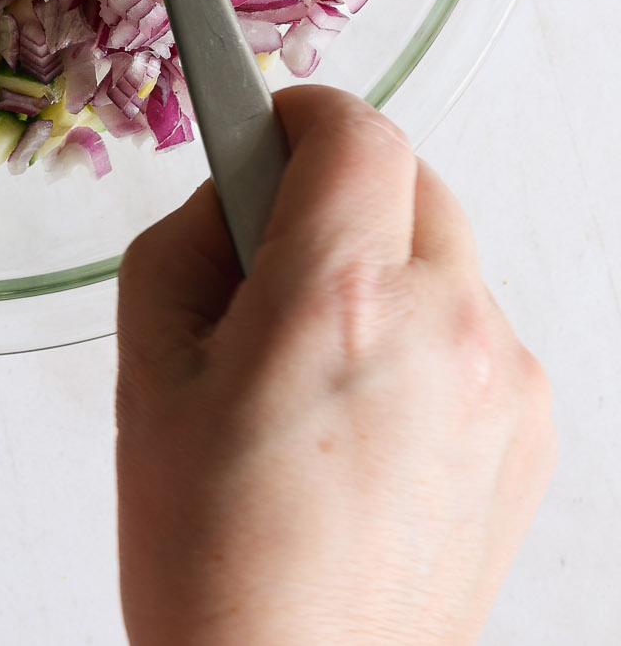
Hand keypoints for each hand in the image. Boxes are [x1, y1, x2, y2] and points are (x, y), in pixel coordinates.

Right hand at [116, 87, 554, 645]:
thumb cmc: (214, 561)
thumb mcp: (145, 369)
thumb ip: (188, 240)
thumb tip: (237, 194)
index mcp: (341, 300)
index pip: (352, 131)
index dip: (298, 115)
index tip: (265, 130)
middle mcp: (446, 329)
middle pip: (409, 178)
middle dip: (337, 190)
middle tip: (272, 260)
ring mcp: (503, 385)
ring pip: (445, 253)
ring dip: (384, 264)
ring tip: (316, 363)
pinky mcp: (530, 434)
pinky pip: (476, 329)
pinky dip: (425, 335)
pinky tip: (364, 416)